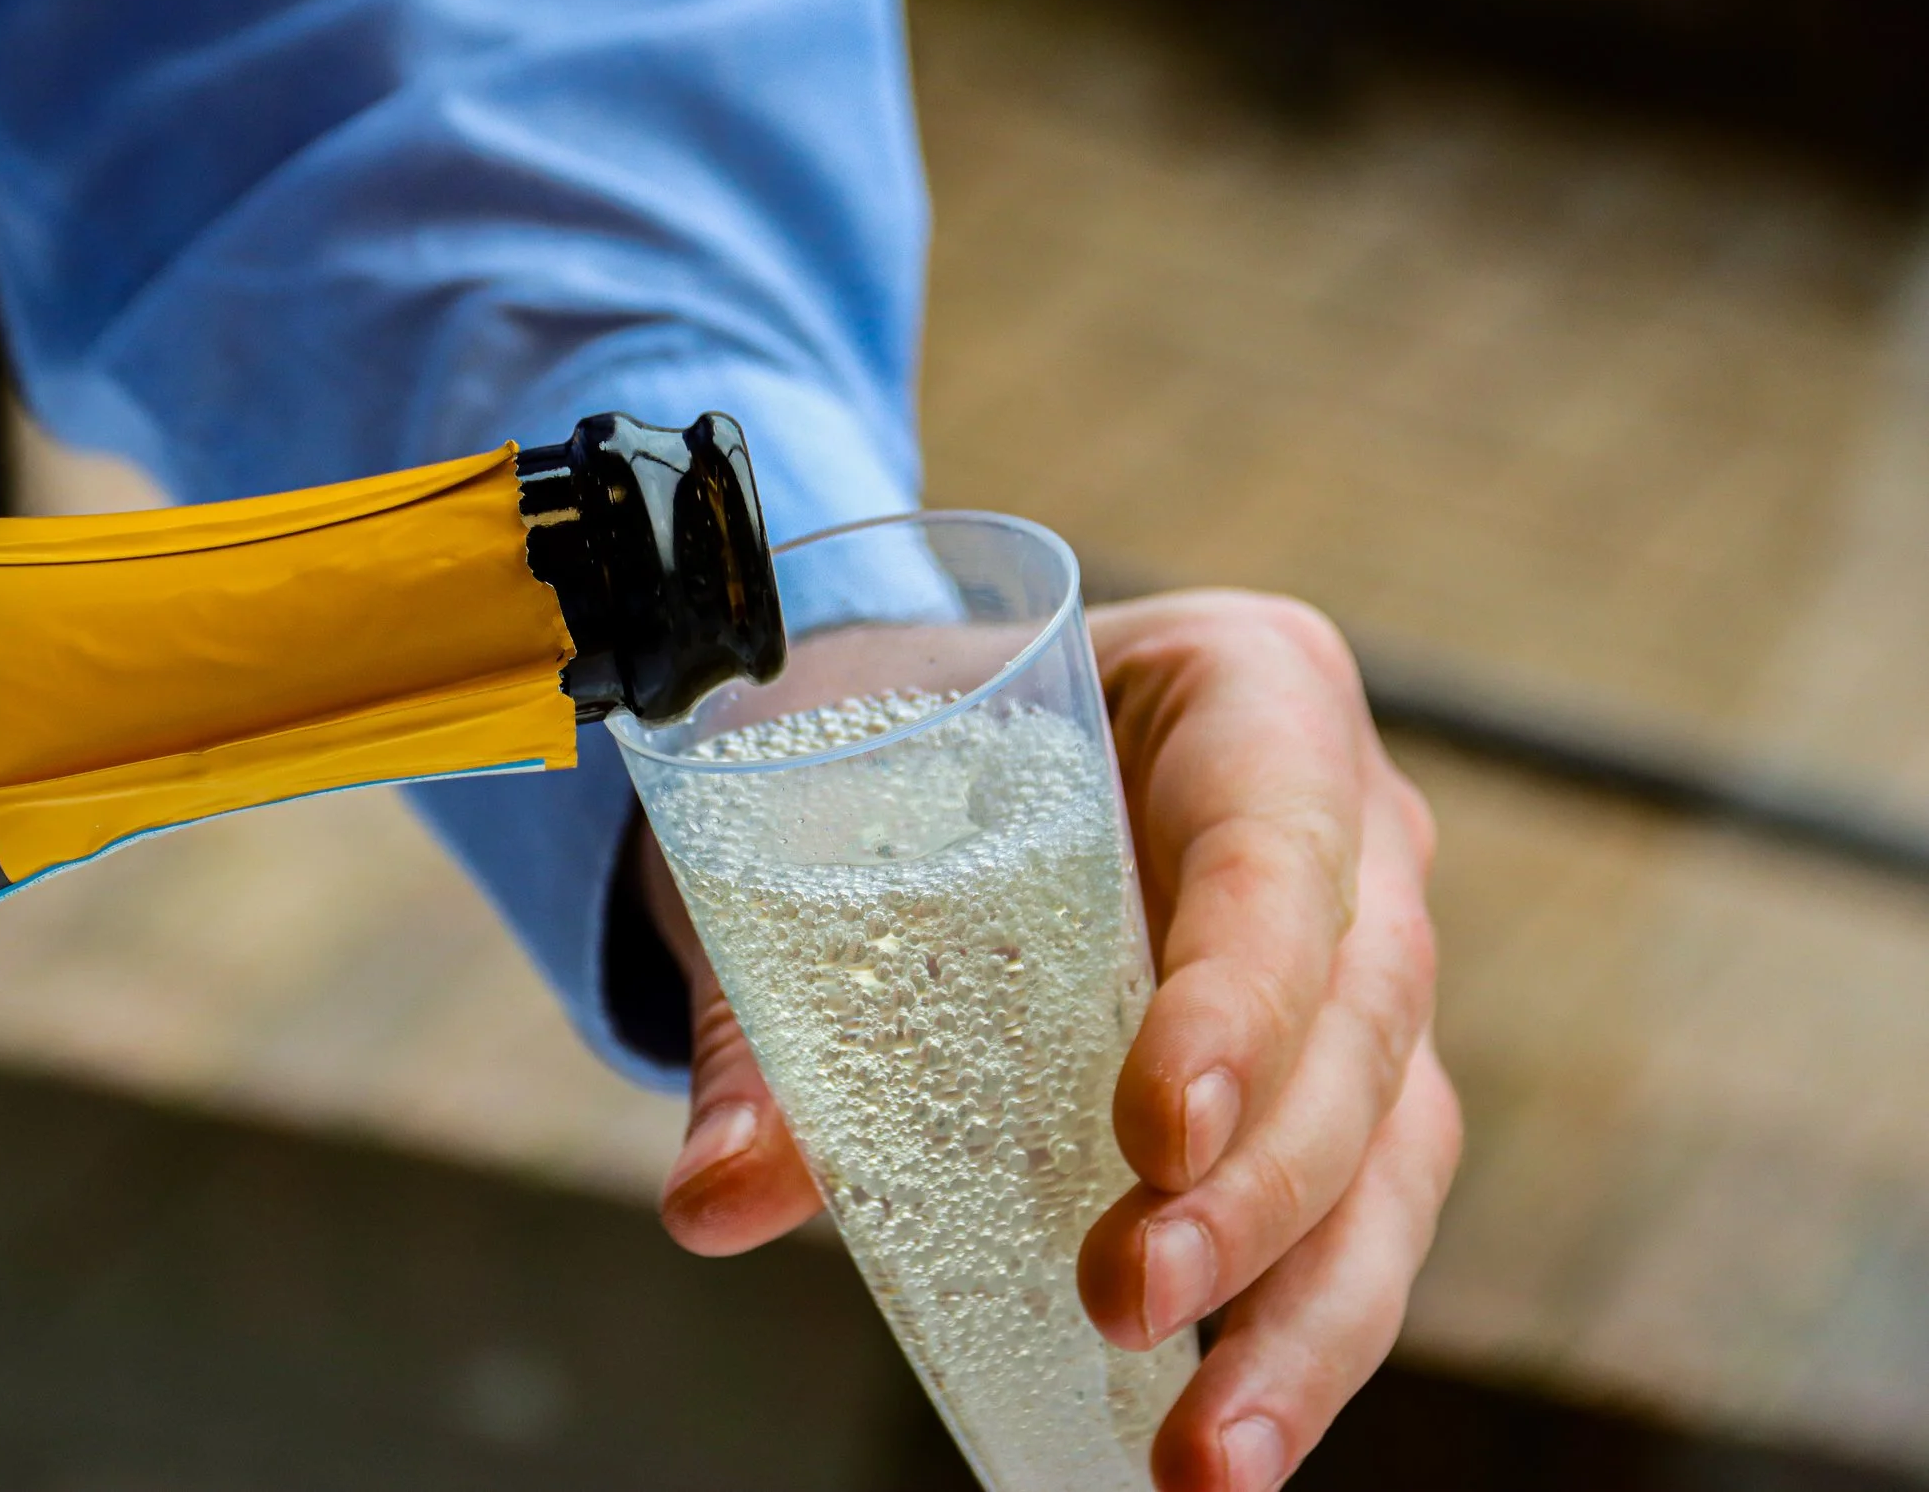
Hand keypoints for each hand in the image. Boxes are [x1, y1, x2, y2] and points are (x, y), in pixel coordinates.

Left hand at [638, 591, 1459, 1491]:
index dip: (1239, 994)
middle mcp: (1348, 827)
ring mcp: (1361, 963)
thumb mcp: (815, 829)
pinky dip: (1289, 1333)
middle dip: (1258, 1188)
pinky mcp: (1336, 1084)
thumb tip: (719, 1198)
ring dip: (1304, 1313)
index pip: (1277, 844)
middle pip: (1360, 1022)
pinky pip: (1352, 1212)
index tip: (1154, 1131)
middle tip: (1127, 1301)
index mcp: (1251, 696)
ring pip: (1393, 1149)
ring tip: (1207, 1458)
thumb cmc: (888, 752)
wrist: (913, 745)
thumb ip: (771, 1017)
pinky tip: (1222, 1442)